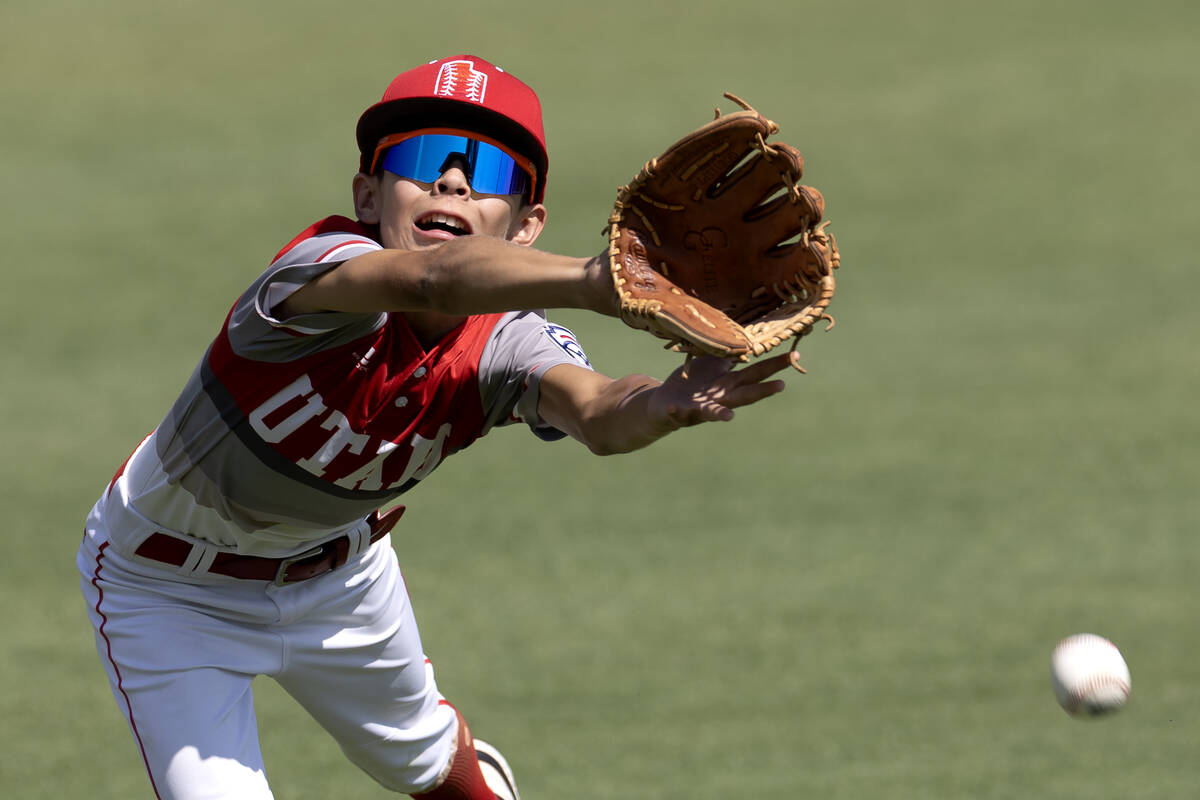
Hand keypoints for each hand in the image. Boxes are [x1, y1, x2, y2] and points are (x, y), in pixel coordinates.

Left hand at [646, 351, 798, 431]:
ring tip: (729, 417)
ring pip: (715, 410)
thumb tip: (745, 332)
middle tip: (782, 385)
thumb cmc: (694, 382)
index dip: (775, 365)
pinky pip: (680, 411)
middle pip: (745, 393)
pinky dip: (678, 410)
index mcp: (729, 382)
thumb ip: (727, 351)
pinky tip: (676, 407)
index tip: (795, 355)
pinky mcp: (680, 411)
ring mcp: (702, 406)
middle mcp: (721, 397)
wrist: (665, 402)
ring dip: (722, 413)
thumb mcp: (713, 363)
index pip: (757, 372)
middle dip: (763, 390)